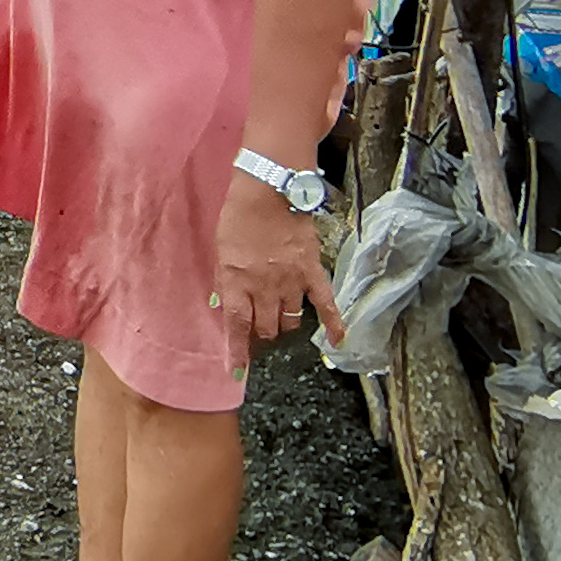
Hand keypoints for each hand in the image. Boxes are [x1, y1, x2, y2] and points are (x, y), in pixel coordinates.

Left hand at [210, 174, 343, 356]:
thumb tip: (223, 306)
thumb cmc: (238, 216)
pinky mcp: (312, 271)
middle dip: (261, 334)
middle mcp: (264, 288)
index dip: (236, 352)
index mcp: (237, 282)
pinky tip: (339, 340)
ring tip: (279, 321)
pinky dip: (333, 323)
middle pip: (266, 328)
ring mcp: (290, 282)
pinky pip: (325, 303)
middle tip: (259, 330)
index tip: (235, 371)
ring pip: (290, 321)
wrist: (269, 189)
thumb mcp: (221, 249)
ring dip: (283, 325)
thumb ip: (225, 281)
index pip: (236, 326)